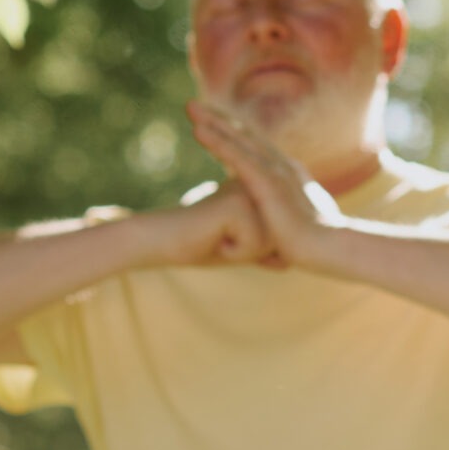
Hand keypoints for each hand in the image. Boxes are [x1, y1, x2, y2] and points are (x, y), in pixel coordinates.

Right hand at [153, 184, 281, 268]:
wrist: (160, 241)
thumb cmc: (198, 246)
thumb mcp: (239, 249)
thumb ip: (264, 250)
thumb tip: (288, 263)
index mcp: (258, 190)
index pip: (280, 235)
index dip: (254, 251)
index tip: (227, 238)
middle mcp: (256, 186)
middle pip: (278, 239)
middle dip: (251, 252)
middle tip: (220, 239)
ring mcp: (247, 191)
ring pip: (269, 243)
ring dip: (242, 253)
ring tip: (218, 238)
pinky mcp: (236, 203)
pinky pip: (253, 245)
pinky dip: (232, 252)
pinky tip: (213, 239)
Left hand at [186, 101, 342, 269]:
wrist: (331, 248)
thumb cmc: (314, 244)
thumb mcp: (297, 223)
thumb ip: (283, 215)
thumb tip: (274, 223)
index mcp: (288, 174)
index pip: (254, 146)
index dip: (232, 131)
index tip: (210, 122)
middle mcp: (282, 165)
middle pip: (244, 135)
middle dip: (218, 119)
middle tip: (192, 106)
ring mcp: (277, 171)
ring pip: (239, 140)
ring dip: (214, 123)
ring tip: (190, 108)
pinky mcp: (268, 182)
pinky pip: (237, 156)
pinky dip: (218, 142)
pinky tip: (198, 131)